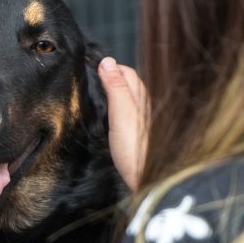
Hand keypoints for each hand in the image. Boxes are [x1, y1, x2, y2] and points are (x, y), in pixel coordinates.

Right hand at [98, 57, 146, 190]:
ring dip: (116, 93)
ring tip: (100, 92)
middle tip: (94, 75)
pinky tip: (111, 119)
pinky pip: (128, 116)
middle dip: (114, 76)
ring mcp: (142, 123)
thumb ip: (115, 87)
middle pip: (129, 84)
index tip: (92, 66)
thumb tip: (107, 61)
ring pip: (130, 100)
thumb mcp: (121, 113)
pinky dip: (118, 110)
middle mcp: (144, 108)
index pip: (126, 72)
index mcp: (141, 98)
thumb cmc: (136, 150)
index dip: (110, 67)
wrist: (150, 181)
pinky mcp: (139, 138)